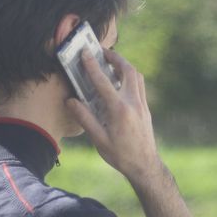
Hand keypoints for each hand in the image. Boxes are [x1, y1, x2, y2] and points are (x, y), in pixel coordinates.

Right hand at [66, 49, 161, 180]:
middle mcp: (133, 103)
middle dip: (115, 58)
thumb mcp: (98, 140)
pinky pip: (139, 85)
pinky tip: (120, 79)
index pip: (103, 82)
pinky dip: (130, 76)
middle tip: (102, 51)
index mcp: (120, 110)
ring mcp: (142, 104)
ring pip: (136, 76)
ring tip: (111, 62)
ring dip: (124, 65)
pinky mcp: (145, 108)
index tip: (85, 53)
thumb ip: (84, 119)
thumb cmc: (121, 155)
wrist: (145, 165)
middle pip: (128, 71)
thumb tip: (70, 101)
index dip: (93, 66)